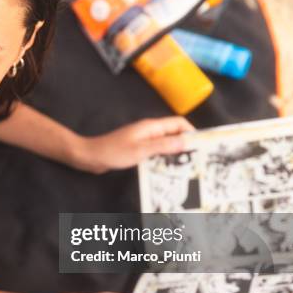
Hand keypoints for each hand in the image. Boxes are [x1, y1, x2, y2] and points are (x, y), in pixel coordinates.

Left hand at [72, 117, 194, 173]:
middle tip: (196, 159)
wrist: (90, 156)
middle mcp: (148, 131)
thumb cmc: (113, 152)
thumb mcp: (141, 150)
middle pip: (174, 133)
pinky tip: (165, 169)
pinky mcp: (137, 149)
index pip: (178, 123)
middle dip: (186, 143)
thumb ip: (164, 145)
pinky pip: (155, 151)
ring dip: (174, 152)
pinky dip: (163, 158)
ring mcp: (142, 140)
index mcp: (151, 127)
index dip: (192, 131)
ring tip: (185, 166)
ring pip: (165, 143)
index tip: (202, 145)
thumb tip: (187, 141)